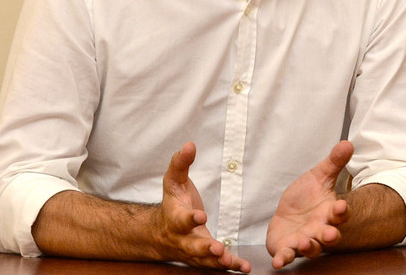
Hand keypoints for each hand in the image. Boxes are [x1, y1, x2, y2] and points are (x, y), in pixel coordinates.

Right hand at [153, 142, 250, 271]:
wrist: (161, 233)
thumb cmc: (172, 202)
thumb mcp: (173, 181)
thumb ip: (180, 163)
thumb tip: (190, 144)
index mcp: (175, 218)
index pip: (181, 220)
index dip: (190, 219)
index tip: (200, 216)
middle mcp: (183, 238)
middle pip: (192, 245)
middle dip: (204, 248)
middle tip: (216, 248)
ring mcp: (194, 251)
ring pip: (204, 259)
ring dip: (218, 261)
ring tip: (230, 260)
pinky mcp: (205, 258)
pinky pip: (217, 264)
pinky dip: (231, 266)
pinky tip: (244, 267)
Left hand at [266, 140, 354, 268]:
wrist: (290, 213)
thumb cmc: (308, 196)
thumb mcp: (319, 176)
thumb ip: (333, 162)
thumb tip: (347, 143)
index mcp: (330, 213)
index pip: (340, 214)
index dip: (342, 211)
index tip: (342, 206)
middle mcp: (320, 230)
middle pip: (328, 235)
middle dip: (330, 236)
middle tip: (331, 234)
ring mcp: (304, 240)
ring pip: (310, 248)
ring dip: (309, 247)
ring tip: (305, 242)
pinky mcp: (287, 248)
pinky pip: (286, 255)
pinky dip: (283, 259)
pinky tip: (278, 261)